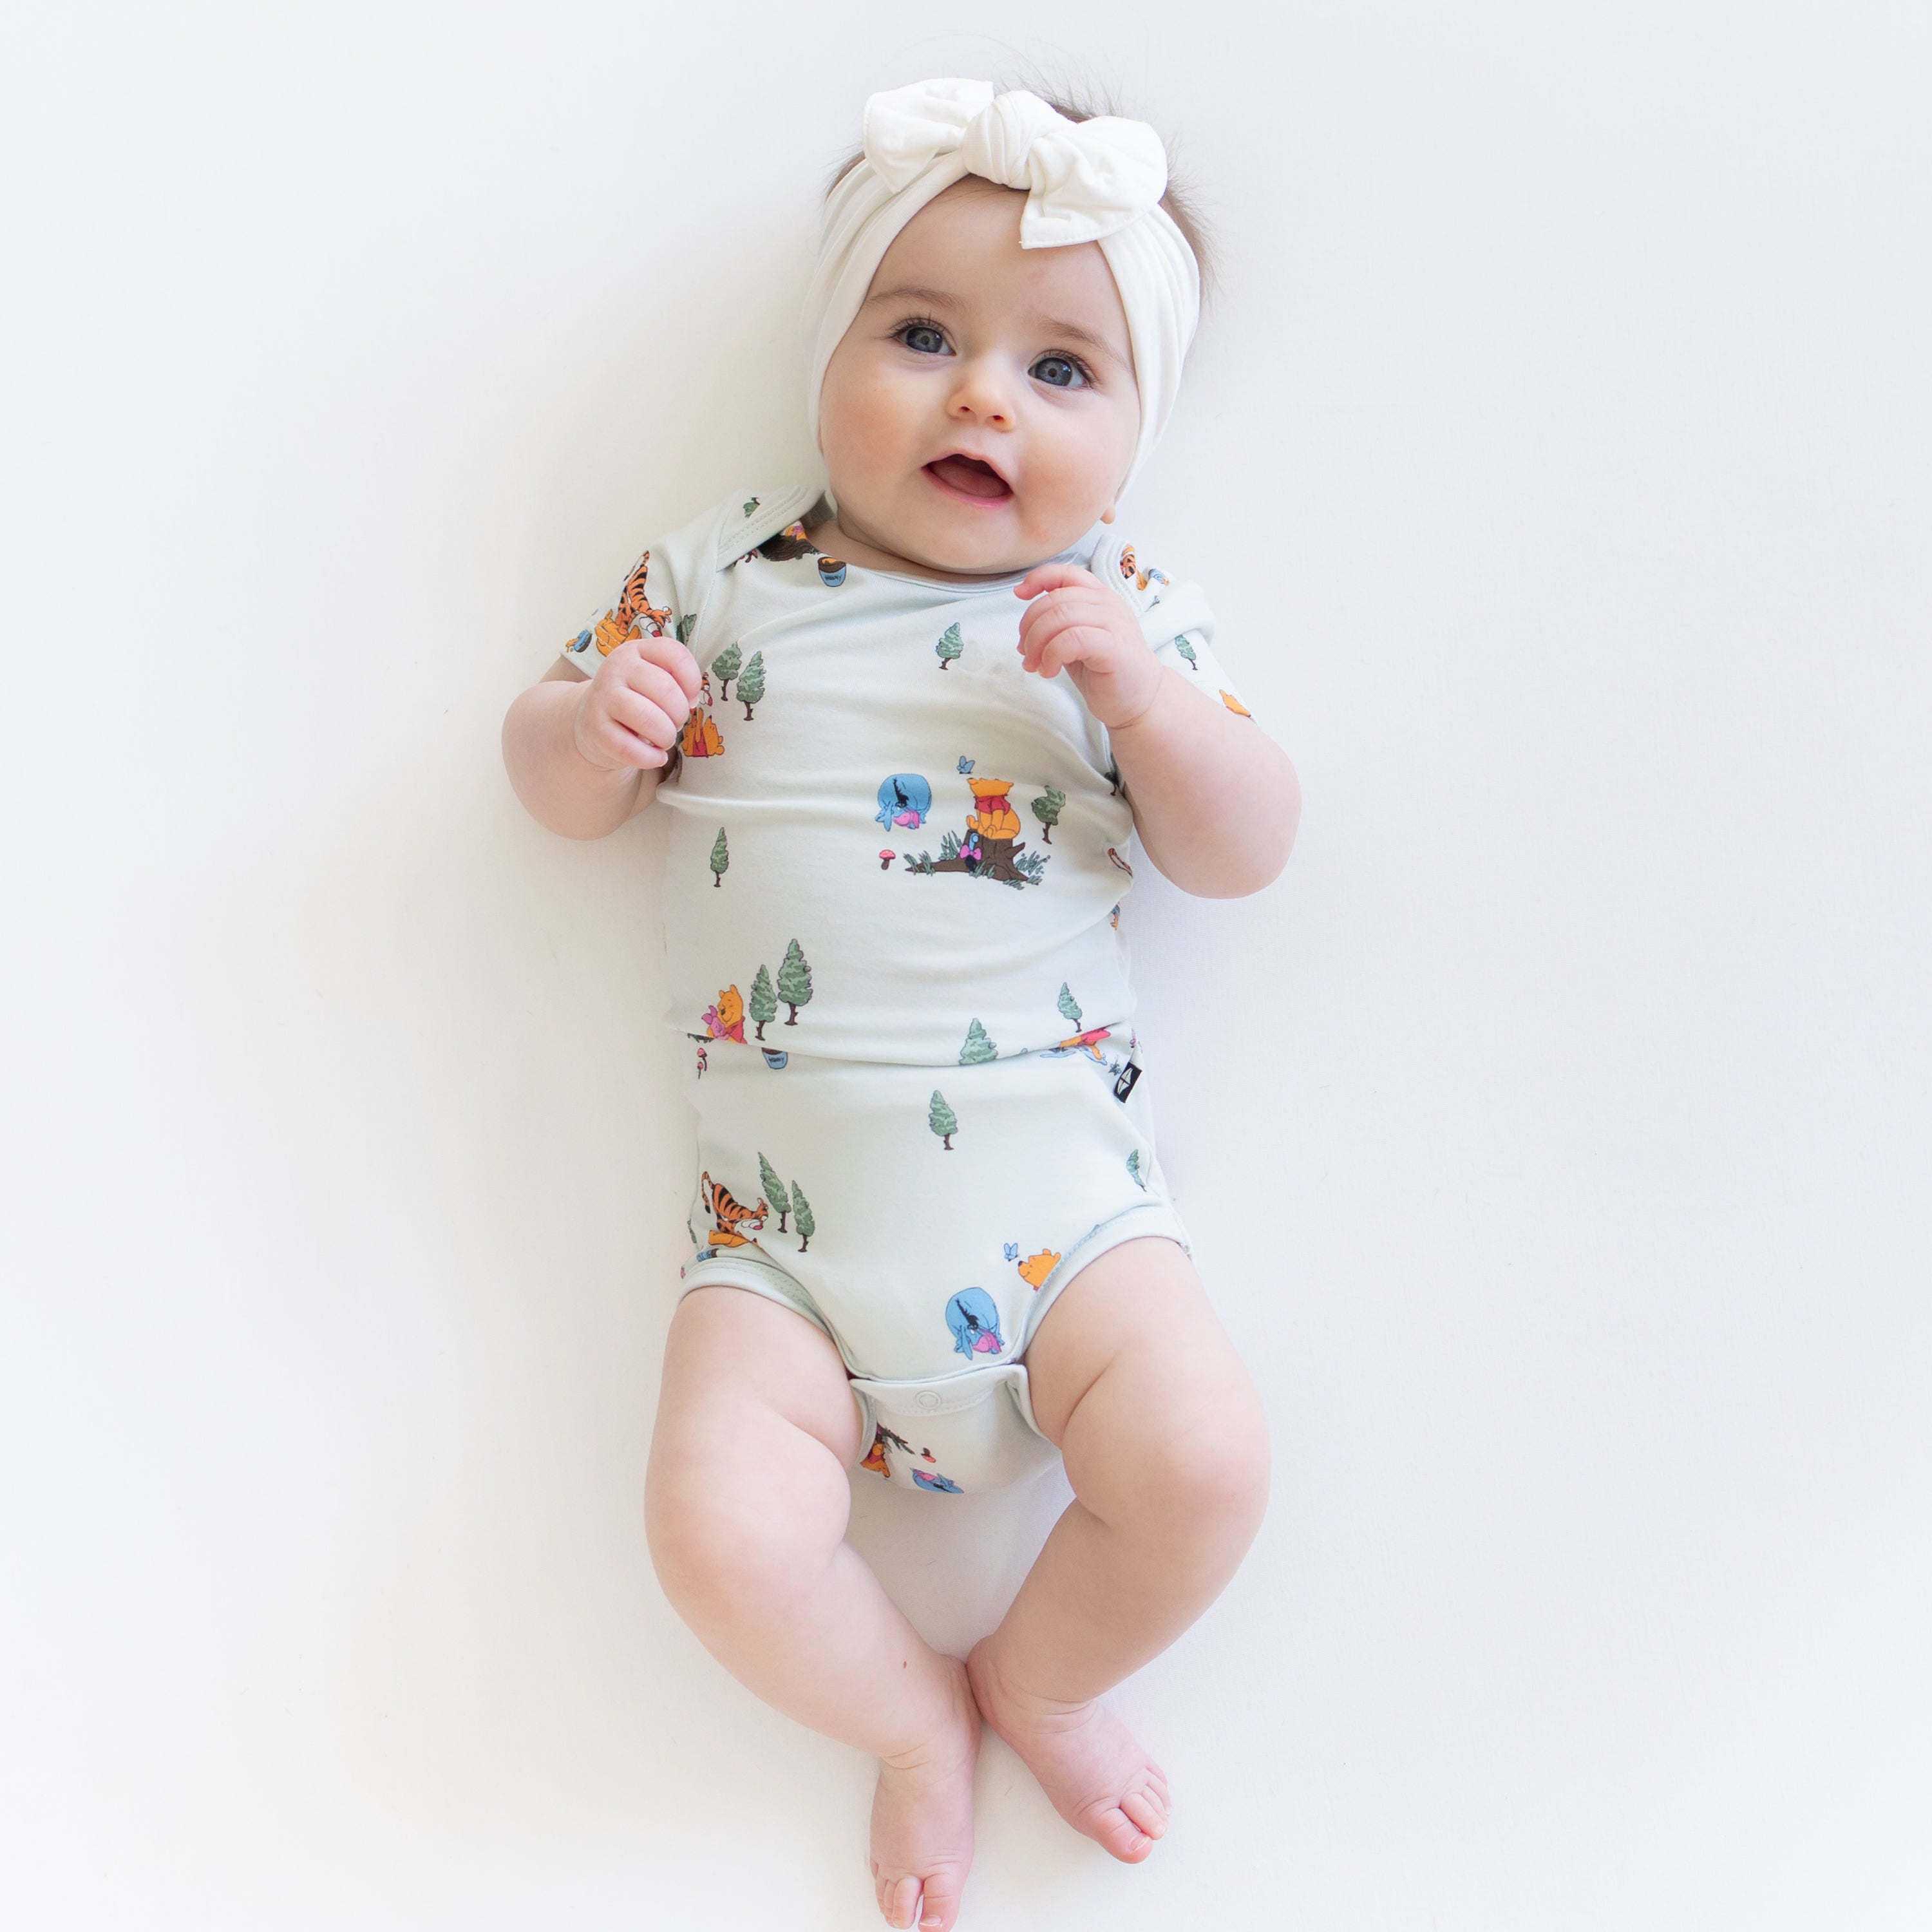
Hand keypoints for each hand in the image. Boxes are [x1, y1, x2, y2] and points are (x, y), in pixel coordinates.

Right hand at [573, 634, 702, 770]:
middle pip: (666, 689)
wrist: (592, 722)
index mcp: (636, 650)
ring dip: (666, 736)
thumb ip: (676, 680)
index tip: (690, 698)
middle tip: (675, 724)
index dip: (692, 680)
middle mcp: (616, 668)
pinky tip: (656, 756)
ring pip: (648, 718)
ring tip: (664, 740)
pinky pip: (630, 748)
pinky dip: (651, 757)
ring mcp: (602, 697)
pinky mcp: (595, 728)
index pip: (675, 654)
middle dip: (680, 714)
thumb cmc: (634, 700)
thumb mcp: (652, 678)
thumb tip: (691, 700)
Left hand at [1014, 565, 1163, 729]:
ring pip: (1061, 617)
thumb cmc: (1107, 672)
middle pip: (1055, 599)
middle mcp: (1108, 604)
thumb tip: (1026, 625)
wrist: (1139, 701)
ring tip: (1036, 665)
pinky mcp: (1114, 647)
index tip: (1020, 595)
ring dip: (1037, 643)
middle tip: (1026, 653)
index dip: (1038, 578)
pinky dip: (1052, 654)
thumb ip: (1059, 625)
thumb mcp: (1077, 640)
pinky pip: (1072, 639)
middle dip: (1030, 626)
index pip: (1066, 573)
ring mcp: (1114, 623)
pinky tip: (1049, 671)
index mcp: (1099, 597)